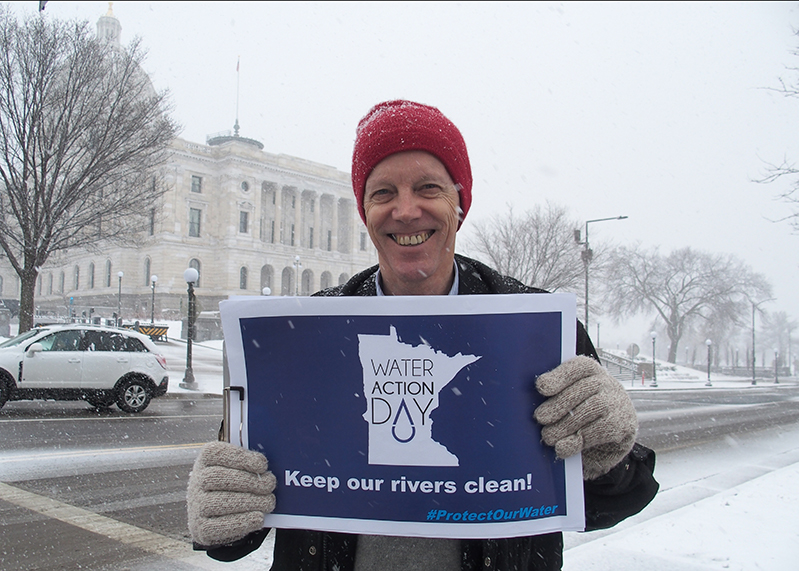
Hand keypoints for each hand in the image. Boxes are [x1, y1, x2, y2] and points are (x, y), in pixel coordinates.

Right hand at [187, 441, 276, 546]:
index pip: (218, 453)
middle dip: (249, 481)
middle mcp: (197, 480)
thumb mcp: (237, 466)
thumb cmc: (232, 484)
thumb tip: (267, 468)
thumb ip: (249, 462)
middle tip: (270, 485)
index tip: (262, 465)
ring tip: (269, 502)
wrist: (213, 514)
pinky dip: (242, 522)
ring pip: (221, 502)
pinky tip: (259, 518)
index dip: (241, 458)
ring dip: (250, 502)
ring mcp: (196, 505)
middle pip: (219, 478)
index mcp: (206, 459)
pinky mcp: (201, 528)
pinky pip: (220, 526)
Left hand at [534, 356, 636, 479]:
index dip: (559, 376)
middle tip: (540, 418)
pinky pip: (599, 430)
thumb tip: (535, 400)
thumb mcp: (570, 398)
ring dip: (565, 425)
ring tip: (548, 436)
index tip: (541, 387)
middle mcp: (607, 383)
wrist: (613, 436)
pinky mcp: (623, 425)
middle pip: (582, 389)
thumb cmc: (582, 412)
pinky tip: (563, 447)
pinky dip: (578, 440)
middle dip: (558, 405)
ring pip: (590, 409)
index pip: (577, 367)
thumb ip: (555, 395)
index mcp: (590, 371)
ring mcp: (617, 403)